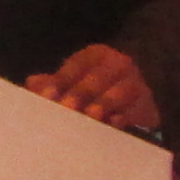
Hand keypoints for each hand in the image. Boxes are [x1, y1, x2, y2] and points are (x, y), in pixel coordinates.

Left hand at [27, 43, 160, 133]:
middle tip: (66, 108)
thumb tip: (32, 84)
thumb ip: (53, 83)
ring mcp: (136, 83)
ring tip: (90, 116)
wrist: (139, 96)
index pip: (76, 65)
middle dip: (80, 93)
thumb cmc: (96, 88)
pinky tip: (113, 124)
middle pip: (97, 78)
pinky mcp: (148, 105)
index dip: (61, 80)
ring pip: (120, 92)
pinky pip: (137, 110)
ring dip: (104, 104)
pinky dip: (126, 117)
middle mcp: (118, 64)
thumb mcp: (74, 79)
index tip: (47, 96)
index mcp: (96, 55)